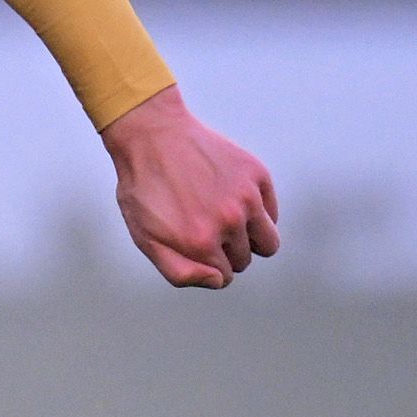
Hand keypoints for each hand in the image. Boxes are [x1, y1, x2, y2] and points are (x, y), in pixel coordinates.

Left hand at [104, 84, 278, 289]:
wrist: (152, 135)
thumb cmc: (145, 191)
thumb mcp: (145, 238)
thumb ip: (180, 272)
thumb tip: (220, 280)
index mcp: (200, 242)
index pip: (224, 276)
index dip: (207, 265)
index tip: (192, 245)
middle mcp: (229, 221)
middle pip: (245, 260)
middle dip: (227, 251)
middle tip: (202, 225)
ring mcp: (246, 197)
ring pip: (269, 242)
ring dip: (249, 238)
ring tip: (223, 219)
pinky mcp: (257, 175)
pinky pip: (272, 213)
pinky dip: (258, 213)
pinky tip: (230, 197)